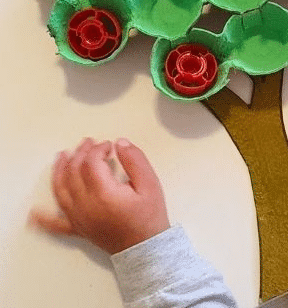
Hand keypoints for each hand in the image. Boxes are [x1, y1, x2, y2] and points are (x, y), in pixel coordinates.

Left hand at [29, 138, 169, 254]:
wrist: (146, 248)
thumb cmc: (149, 217)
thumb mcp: (150, 184)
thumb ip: (135, 160)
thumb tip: (121, 143)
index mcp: (104, 194)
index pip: (91, 162)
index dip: (98, 148)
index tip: (109, 145)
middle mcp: (87, 206)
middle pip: (74, 172)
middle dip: (80, 153)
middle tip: (88, 143)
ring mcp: (79, 218)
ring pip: (61, 191)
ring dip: (59, 171)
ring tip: (62, 157)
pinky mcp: (79, 229)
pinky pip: (55, 224)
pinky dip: (43, 218)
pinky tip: (34, 214)